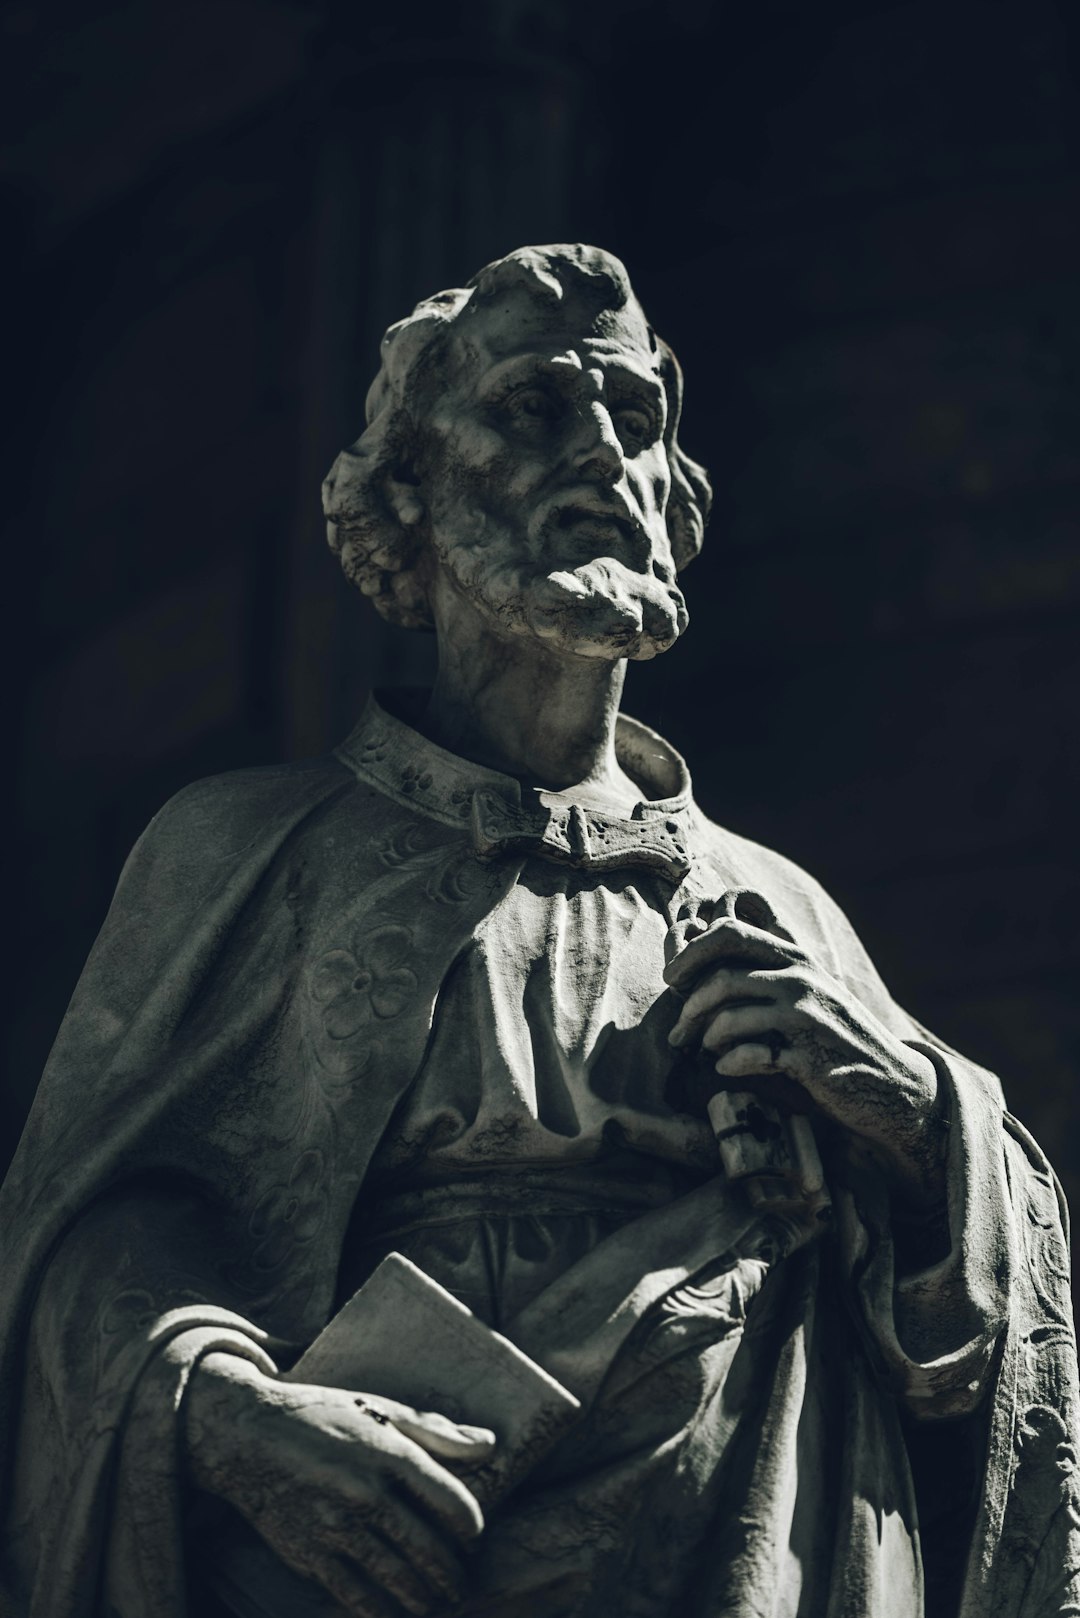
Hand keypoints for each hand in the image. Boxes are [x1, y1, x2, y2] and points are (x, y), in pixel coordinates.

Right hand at [184, 1351, 495, 1616]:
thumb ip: (436, 1431)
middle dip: (452, 1574)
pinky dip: (381, 1612)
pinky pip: (355, 1597)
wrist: (247, 1436)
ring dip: (424, 1598)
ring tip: (437, 1603)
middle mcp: (365, 1492)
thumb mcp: (380, 1410)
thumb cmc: (321, 1416)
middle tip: (461, 1584)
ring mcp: (335, 1527)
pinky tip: (394, 1613)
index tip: (472, 1538)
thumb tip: (490, 1445)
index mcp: (388, 1453)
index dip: (471, 1528)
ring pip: (397, 1579)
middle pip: (428, 1549)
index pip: (452, 1504)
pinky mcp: (309, 1554)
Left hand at [665, 912, 946, 1206]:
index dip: (691, 951)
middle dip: (689, 1004)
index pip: (729, 931)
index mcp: (795, 957)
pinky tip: (726, 1068)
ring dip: (706, 1038)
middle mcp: (801, 979)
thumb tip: (703, 959)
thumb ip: (768, 969)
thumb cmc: (835, 1036)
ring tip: (703, 1051)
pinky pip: (752, 1055)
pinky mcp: (810, 1058)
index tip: (673, 980)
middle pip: (721, 975)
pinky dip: (730, 1063)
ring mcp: (807, 1018)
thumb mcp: (808, 990)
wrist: (892, 1082)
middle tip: (678, 1032)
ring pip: (731, 1017)